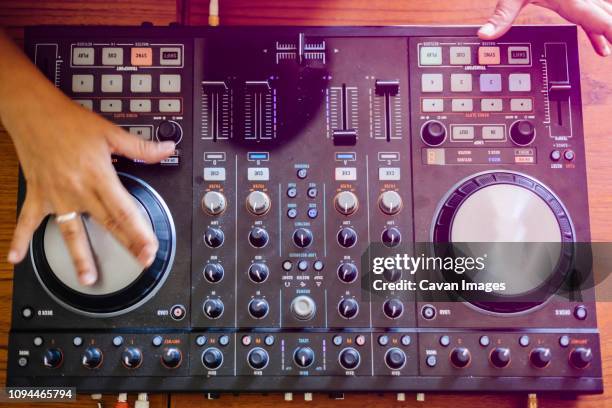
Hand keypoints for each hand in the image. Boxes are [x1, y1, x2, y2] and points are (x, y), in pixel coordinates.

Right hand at [0, 33, 174, 284]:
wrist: (33, 112)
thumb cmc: (70, 122)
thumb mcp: (110, 132)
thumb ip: (140, 147)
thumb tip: (166, 149)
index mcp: (99, 176)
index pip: (125, 210)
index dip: (140, 231)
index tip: (151, 247)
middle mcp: (78, 190)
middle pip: (107, 224)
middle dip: (126, 245)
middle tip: (140, 263)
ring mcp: (56, 195)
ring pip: (71, 231)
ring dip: (79, 256)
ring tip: (87, 278)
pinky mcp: (37, 194)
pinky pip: (27, 220)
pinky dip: (19, 238)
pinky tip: (16, 258)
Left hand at [479, 0, 611, 55]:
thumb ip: (502, 15)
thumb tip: (484, 35)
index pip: (594, 18)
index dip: (608, 30)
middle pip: (603, 15)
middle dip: (611, 29)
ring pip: (601, 12)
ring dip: (605, 31)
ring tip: (608, 50)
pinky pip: (591, 12)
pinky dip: (596, 30)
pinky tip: (600, 46)